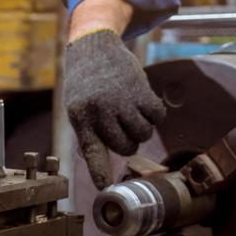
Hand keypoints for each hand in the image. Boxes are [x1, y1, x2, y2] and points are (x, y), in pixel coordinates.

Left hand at [63, 29, 166, 188]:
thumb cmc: (85, 83)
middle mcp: (100, 111)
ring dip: (142, 128)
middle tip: (122, 125)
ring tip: (130, 111)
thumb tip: (97, 164)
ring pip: (144, 134)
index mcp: (81, 118)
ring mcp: (121, 100)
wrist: (94, 47)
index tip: (104, 188)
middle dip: (129, 141)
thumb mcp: (77, 108)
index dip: (100, 172)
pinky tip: (143, 101)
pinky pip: (158, 117)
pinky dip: (155, 113)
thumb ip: (89, 133)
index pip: (92, 152)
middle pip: (126, 147)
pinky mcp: (140, 90)